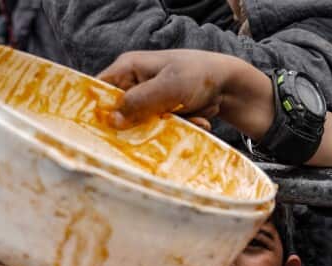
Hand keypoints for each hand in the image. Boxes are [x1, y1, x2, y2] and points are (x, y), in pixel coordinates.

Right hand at [99, 49, 274, 138]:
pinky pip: (161, 128)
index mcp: (129, 68)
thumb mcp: (169, 87)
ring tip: (189, 118)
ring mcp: (150, 100)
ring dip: (164, 127)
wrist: (233, 85)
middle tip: (155, 128)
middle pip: (120, 112)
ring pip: (142, 125)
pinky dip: (178, 128)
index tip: (103, 132)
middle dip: (138, 124)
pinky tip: (199, 120)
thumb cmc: (200, 76)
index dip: (98, 110)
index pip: (100, 89)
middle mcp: (135, 83)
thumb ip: (140, 102)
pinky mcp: (164, 113)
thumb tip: (113, 120)